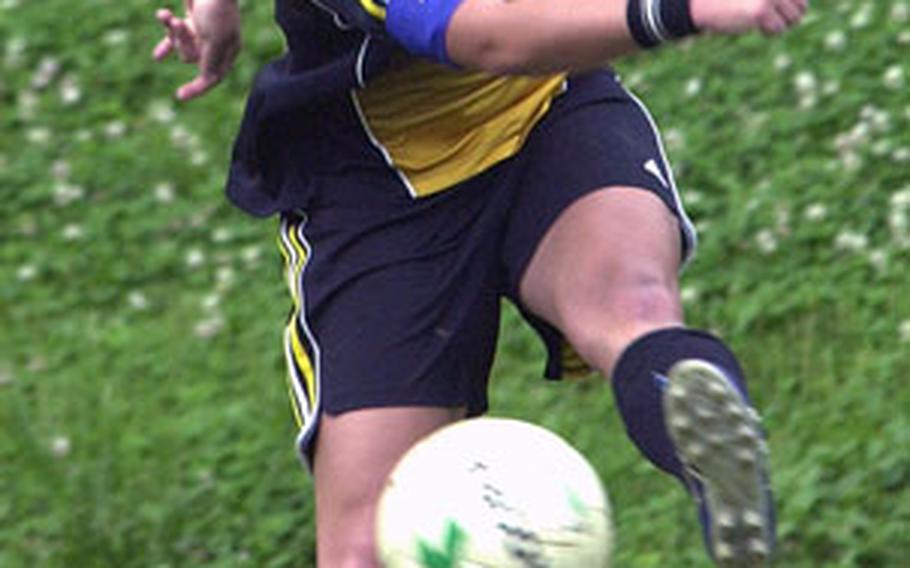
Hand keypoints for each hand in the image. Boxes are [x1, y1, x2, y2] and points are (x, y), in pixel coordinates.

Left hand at [152, 0, 240, 100]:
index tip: (180, 95)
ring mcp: (203, 30)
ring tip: (168, 16)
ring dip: (172, 32)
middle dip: (182, 44)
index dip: (198, 87)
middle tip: (181, 27)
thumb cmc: (216, 7)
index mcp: (229, 50)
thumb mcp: (215, 39)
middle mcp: (217, 43)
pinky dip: (165, 26)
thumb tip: (206, 82)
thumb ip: (210, 62)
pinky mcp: (191, 18)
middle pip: (193, 59)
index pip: (214, 77)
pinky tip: (160, 21)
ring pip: (181, 45)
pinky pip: (173, 33)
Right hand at [691, 0, 807, 35]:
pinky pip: (778, 30)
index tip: (775, 11)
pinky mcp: (761, 10)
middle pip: (802, 9)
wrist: (707, 5)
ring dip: (779, 26)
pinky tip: (756, 27)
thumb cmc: (734, 0)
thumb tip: (803, 10)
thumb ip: (779, 0)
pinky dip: (769, 33)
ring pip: (792, 20)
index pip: (802, 0)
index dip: (793, 8)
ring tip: (762, 22)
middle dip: (788, 18)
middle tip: (770, 20)